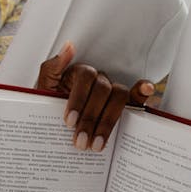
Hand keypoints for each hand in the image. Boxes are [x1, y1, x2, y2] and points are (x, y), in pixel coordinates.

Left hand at [36, 42, 154, 149]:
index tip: (69, 121)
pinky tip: (147, 90)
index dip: (78, 99)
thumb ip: (52, 67)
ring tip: (96, 144)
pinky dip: (143, 91)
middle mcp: (99, 80)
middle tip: (80, 141)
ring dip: (108, 121)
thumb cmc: (50, 105)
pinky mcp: (123, 105)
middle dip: (90, 118)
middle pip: (102, 90)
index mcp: (80, 74)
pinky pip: (136, 96)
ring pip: (118, 97)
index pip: (85, 78)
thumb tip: (69, 47)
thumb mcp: (43, 87)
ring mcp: (112, 92)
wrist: (51, 125)